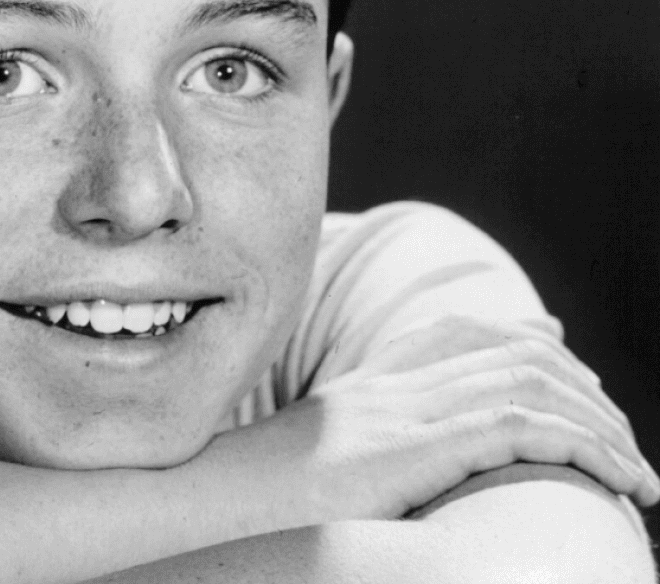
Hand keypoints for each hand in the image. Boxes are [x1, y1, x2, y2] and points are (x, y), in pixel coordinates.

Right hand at [190, 317, 657, 535]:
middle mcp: (393, 387)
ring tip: (638, 474)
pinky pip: (520, 430)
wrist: (215, 499)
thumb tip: (392, 462)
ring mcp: (403, 413)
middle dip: (584, 393)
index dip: (526, 344)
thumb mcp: (315, 461)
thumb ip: (362, 443)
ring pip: (529, 388)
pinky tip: (616, 479)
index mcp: (370, 385)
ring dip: (601, 428)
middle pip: (512, 356)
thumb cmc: (258, 497)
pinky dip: (584, 448)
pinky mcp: (413, 449)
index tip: (571, 375)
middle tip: (623, 437)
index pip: (460, 334)